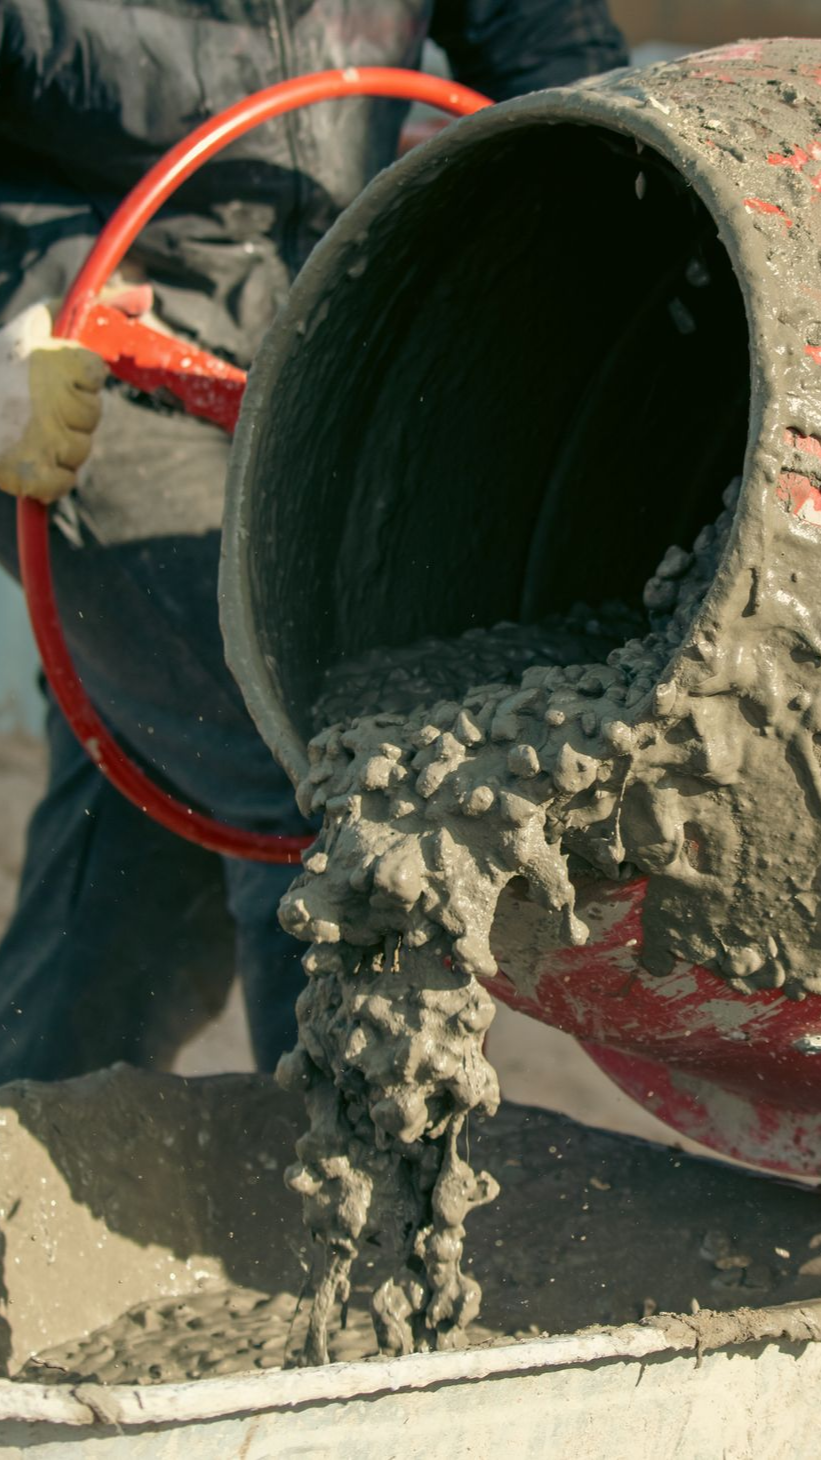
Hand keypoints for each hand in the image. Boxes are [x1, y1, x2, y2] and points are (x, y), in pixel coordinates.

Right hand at [0, 302, 106, 503]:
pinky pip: (62, 482)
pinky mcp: (32, 474)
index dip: (75, 378)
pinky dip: (50, 478)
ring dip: (60, 443)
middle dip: (69, 412)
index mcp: (61, 361)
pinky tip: (30, 458)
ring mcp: (46, 440)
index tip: (51, 374)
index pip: (94, 375)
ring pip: (80, 450)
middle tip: (33, 403)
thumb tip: (147, 295)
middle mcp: (57, 401)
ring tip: (25, 427)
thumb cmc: (2, 359)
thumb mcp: (43, 320)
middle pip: (90, 416)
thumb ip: (99, 306)